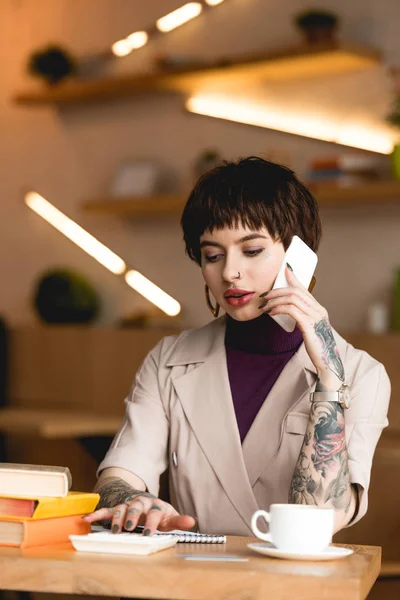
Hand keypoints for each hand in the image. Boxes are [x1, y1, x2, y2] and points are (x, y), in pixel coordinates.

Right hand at [83, 493, 195, 535]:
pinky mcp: (116, 508)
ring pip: (120, 508)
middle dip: (132, 516)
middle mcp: (140, 503)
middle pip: (136, 506)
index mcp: (154, 505)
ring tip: (114, 530)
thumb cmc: (158, 512)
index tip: (149, 533)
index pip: (154, 512)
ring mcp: (127, 505)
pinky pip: (105, 510)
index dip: (152, 522)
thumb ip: (179, 520)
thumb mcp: (169, 516)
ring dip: (117, 517)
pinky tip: (86, 520)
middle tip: (130, 527)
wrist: (144, 500)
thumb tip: (192, 522)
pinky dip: (96, 514)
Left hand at [259, 264, 344, 388]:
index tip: (284, 270)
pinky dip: (279, 308)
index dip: (294, 278)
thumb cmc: (317, 347)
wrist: (327, 362)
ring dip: (275, 300)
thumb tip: (288, 311)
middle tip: (265, 296)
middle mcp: (319, 310)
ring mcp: (315, 317)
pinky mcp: (308, 325)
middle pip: (296, 291)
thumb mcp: (310, 329)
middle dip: (278, 291)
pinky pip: (291, 310)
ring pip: (292, 298)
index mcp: (319, 309)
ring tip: (265, 306)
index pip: (305, 289)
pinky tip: (271, 312)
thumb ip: (303, 319)